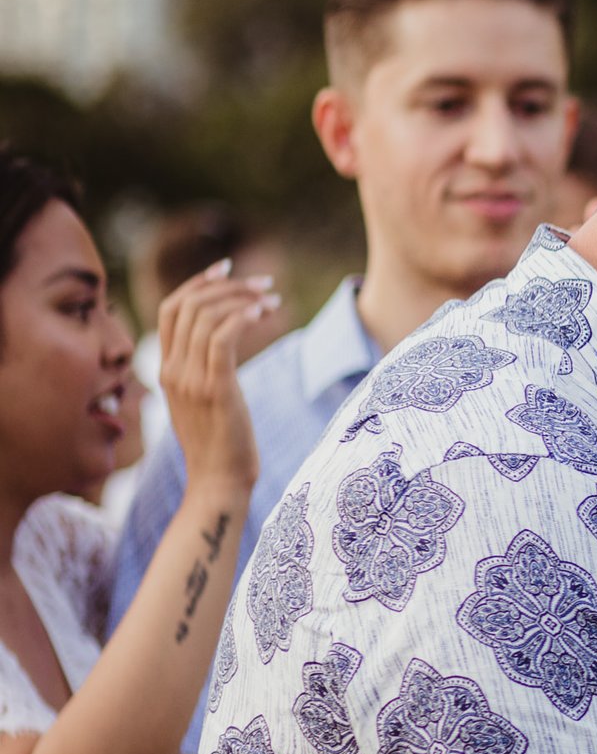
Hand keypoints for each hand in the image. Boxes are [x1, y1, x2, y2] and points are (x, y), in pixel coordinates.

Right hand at [156, 258, 271, 492]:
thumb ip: (205, 372)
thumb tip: (224, 347)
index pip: (171, 309)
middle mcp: (172, 370)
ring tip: (272, 299)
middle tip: (264, 283)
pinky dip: (242, 318)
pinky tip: (263, 314)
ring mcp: (191, 380)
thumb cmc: (221, 447)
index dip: (197, 282)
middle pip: (188, 304)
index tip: (227, 268)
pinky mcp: (215, 390)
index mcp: (166, 369)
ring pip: (206, 316)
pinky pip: (222, 339)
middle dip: (226, 284)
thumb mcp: (205, 402)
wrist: (218, 484)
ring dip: (242, 299)